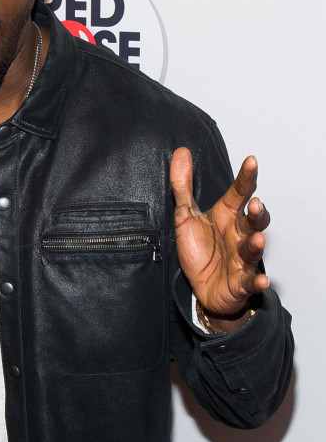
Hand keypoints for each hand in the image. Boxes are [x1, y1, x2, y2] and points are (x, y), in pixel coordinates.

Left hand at [170, 147, 269, 332]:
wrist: (203, 288)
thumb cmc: (200, 251)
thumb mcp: (186, 216)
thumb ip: (183, 186)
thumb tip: (180, 153)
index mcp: (227, 216)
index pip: (239, 192)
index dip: (246, 177)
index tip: (251, 161)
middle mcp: (238, 234)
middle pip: (252, 220)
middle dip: (255, 213)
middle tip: (254, 204)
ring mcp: (242, 258)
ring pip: (252, 248)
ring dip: (256, 244)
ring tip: (258, 238)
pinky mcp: (240, 281)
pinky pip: (250, 281)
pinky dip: (257, 282)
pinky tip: (262, 280)